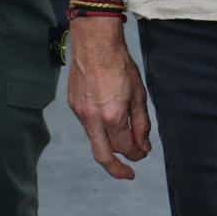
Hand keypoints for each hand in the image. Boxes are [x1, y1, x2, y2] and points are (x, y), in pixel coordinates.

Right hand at [68, 24, 151, 178]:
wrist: (94, 42)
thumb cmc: (119, 64)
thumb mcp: (138, 94)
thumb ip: (141, 123)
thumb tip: (142, 145)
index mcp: (113, 116)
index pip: (126, 147)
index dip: (137, 154)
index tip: (143, 153)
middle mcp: (93, 119)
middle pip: (103, 156)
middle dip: (116, 169)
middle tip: (128, 173)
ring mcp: (80, 112)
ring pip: (95, 139)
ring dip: (109, 143)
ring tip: (122, 138)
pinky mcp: (73, 105)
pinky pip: (88, 125)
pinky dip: (99, 128)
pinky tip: (108, 119)